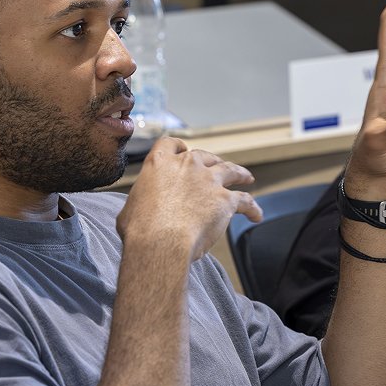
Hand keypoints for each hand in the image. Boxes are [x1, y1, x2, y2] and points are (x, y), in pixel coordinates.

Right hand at [117, 138, 259, 262]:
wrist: (160, 241)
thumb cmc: (140, 230)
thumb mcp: (129, 210)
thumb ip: (138, 203)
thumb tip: (136, 212)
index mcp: (159, 163)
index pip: (171, 144)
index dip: (179, 147)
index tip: (184, 150)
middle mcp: (186, 166)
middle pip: (204, 156)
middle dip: (212, 160)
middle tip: (218, 165)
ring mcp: (208, 181)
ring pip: (229, 170)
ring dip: (240, 172)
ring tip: (247, 177)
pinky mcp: (225, 200)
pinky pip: (245, 201)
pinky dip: (253, 208)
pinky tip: (257, 215)